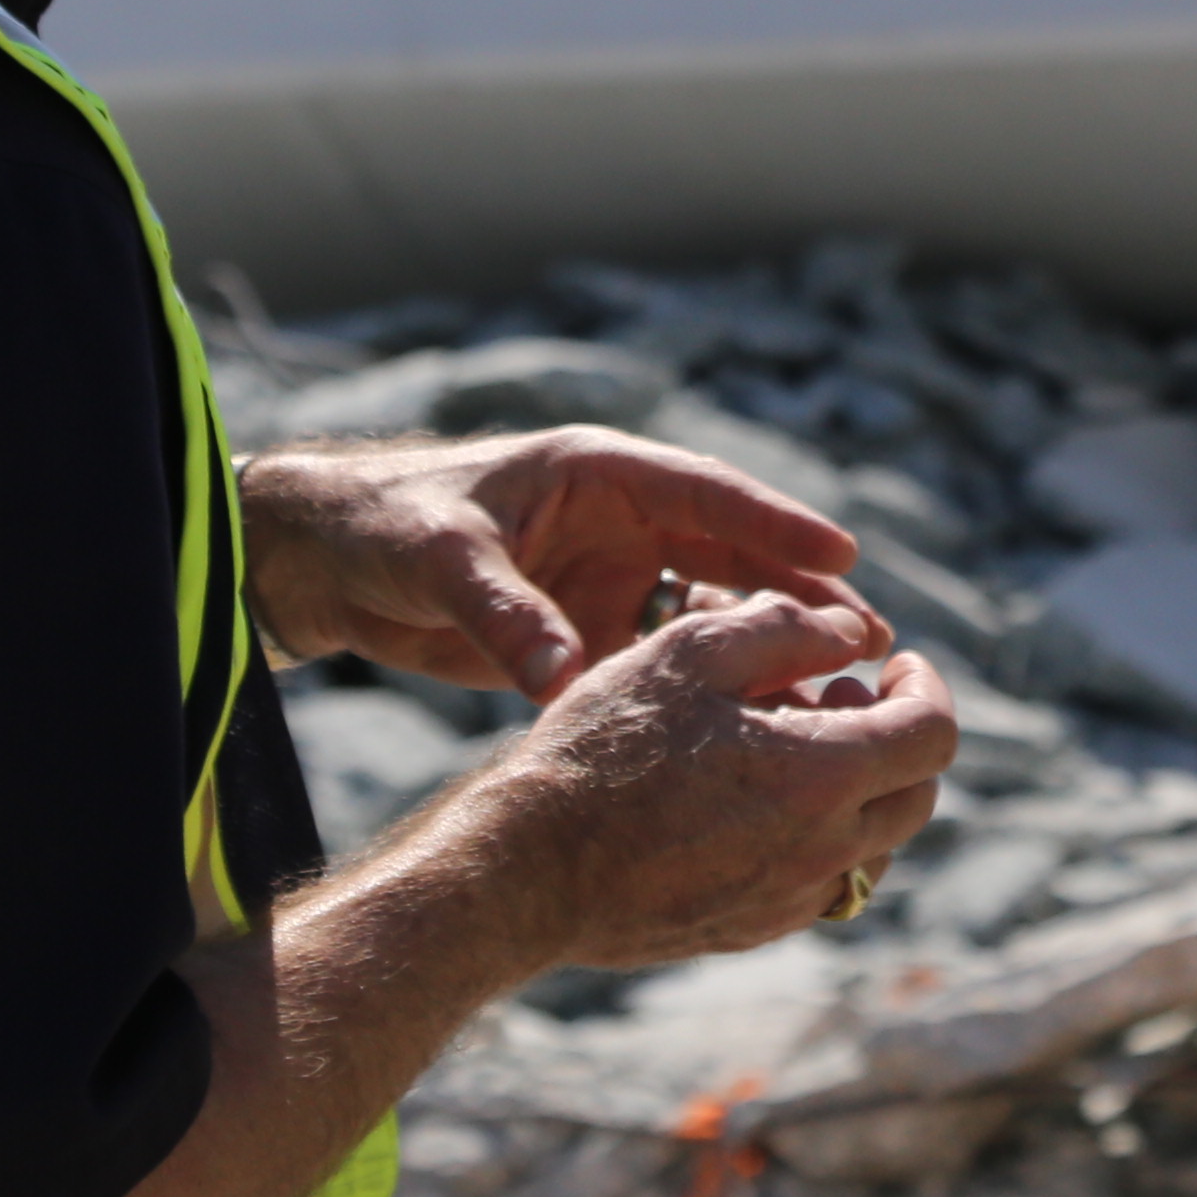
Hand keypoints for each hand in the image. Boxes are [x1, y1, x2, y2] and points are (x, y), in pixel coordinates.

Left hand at [243, 426, 870, 701]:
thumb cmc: (382, 527)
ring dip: (769, 639)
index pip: (706, 494)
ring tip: (839, 680)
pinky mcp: (587, 628)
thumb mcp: (441, 559)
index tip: (844, 553)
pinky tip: (757, 722)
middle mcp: (618, 520)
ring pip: (709, 607)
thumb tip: (562, 681)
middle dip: (799, 591)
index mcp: (597, 474)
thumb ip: (504, 615)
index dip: (778, 524)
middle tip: (871, 636)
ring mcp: (608, 575)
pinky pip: (664, 655)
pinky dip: (708, 683)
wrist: (325, 563)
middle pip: (729, 553)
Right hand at [451, 595, 956, 965]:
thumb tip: (848, 631)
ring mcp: (789, 902)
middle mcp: (824, 853)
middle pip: (918, 794)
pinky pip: (820, 885)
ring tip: (785, 743)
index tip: (892, 660)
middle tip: (835, 695)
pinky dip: (817, 837)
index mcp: (823, 777)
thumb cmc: (602, 750)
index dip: (924, 685)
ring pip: (874, 846)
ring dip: (859, 789)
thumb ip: (784, 628)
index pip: (933, 732)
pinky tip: (748, 800)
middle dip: (896, 735)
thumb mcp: (688, 652)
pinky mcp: (751, 931)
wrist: (526, 869)